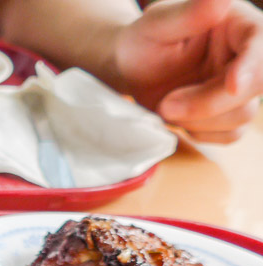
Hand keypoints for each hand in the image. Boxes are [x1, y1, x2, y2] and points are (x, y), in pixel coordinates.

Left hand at [114, 0, 262, 142]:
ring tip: (164, 106)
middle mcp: (247, 55)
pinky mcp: (229, 113)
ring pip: (241, 115)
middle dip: (210, 103)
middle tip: (165, 106)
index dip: (251, 67)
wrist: (132, 72)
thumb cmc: (142, 42)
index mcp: (238, 25)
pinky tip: (178, 117)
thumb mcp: (156, 24)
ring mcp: (241, 87)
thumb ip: (187, 14)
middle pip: (255, 86)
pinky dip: (199, 132)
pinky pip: (229, 135)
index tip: (231, 85)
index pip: (260, 44)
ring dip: (198, 120)